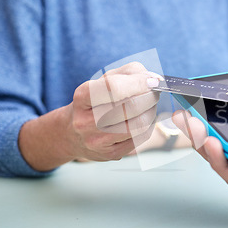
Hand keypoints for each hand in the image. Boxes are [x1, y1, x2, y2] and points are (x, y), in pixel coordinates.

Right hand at [19, 62, 161, 169]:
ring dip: (152, 111)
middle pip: (130, 107)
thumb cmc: (96, 101)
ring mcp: (97, 141)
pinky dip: (149, 125)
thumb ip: (131, 73)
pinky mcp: (110, 154)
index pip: (114, 87)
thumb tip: (154, 79)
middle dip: (150, 97)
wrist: (73, 134)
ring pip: (139, 124)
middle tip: (154, 93)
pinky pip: (141, 137)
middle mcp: (86, 121)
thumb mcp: (106, 80)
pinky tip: (144, 119)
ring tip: (150, 105)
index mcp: (82, 97)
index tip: (152, 81)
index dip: (139, 83)